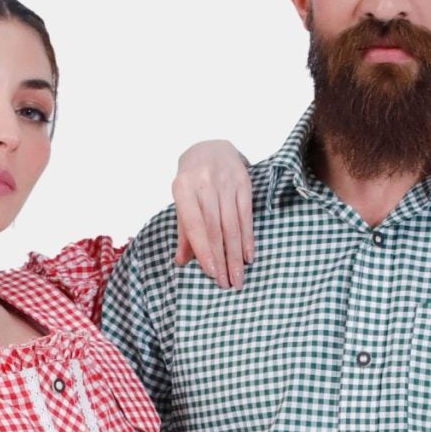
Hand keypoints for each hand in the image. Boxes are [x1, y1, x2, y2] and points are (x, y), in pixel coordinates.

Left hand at [172, 140, 253, 288]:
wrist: (210, 147)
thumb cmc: (192, 180)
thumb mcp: (182, 200)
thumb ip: (184, 230)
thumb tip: (182, 261)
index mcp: (183, 187)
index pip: (195, 225)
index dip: (203, 250)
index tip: (211, 273)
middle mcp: (205, 183)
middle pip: (215, 229)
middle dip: (222, 259)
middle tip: (226, 284)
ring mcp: (226, 182)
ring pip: (232, 225)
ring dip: (235, 255)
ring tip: (238, 277)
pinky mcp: (243, 182)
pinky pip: (246, 216)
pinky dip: (247, 239)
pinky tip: (248, 257)